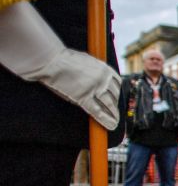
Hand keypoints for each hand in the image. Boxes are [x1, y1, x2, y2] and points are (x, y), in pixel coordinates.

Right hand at [0, 1, 119, 128]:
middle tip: (115, 112)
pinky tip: (110, 125)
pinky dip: (105, 119)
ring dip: (113, 115)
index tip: (116, 98)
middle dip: (115, 105)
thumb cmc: (63, 59)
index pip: (117, 83)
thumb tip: (96, 84)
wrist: (52, 59)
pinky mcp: (84, 97)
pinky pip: (97, 111)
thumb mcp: (86, 61)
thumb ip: (93, 71)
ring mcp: (95, 88)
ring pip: (109, 104)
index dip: (117, 93)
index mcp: (104, 68)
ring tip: (115, 122)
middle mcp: (103, 78)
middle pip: (114, 95)